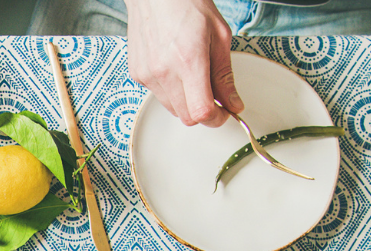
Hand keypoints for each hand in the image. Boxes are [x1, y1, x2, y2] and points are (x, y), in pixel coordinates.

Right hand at [124, 0, 241, 126]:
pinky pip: (159, 95)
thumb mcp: (219, 36)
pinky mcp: (137, 74)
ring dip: (186, 101)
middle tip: (213, 96)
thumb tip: (233, 103)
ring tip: (192, 76)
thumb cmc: (187, 5)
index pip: (202, 111)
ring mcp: (147, 75)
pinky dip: (171, 90)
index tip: (224, 114)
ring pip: (172, 108)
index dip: (217, 119)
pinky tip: (174, 68)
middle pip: (187, 116)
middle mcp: (164, 72)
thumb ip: (225, 75)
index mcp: (189, 60)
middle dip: (203, 111)